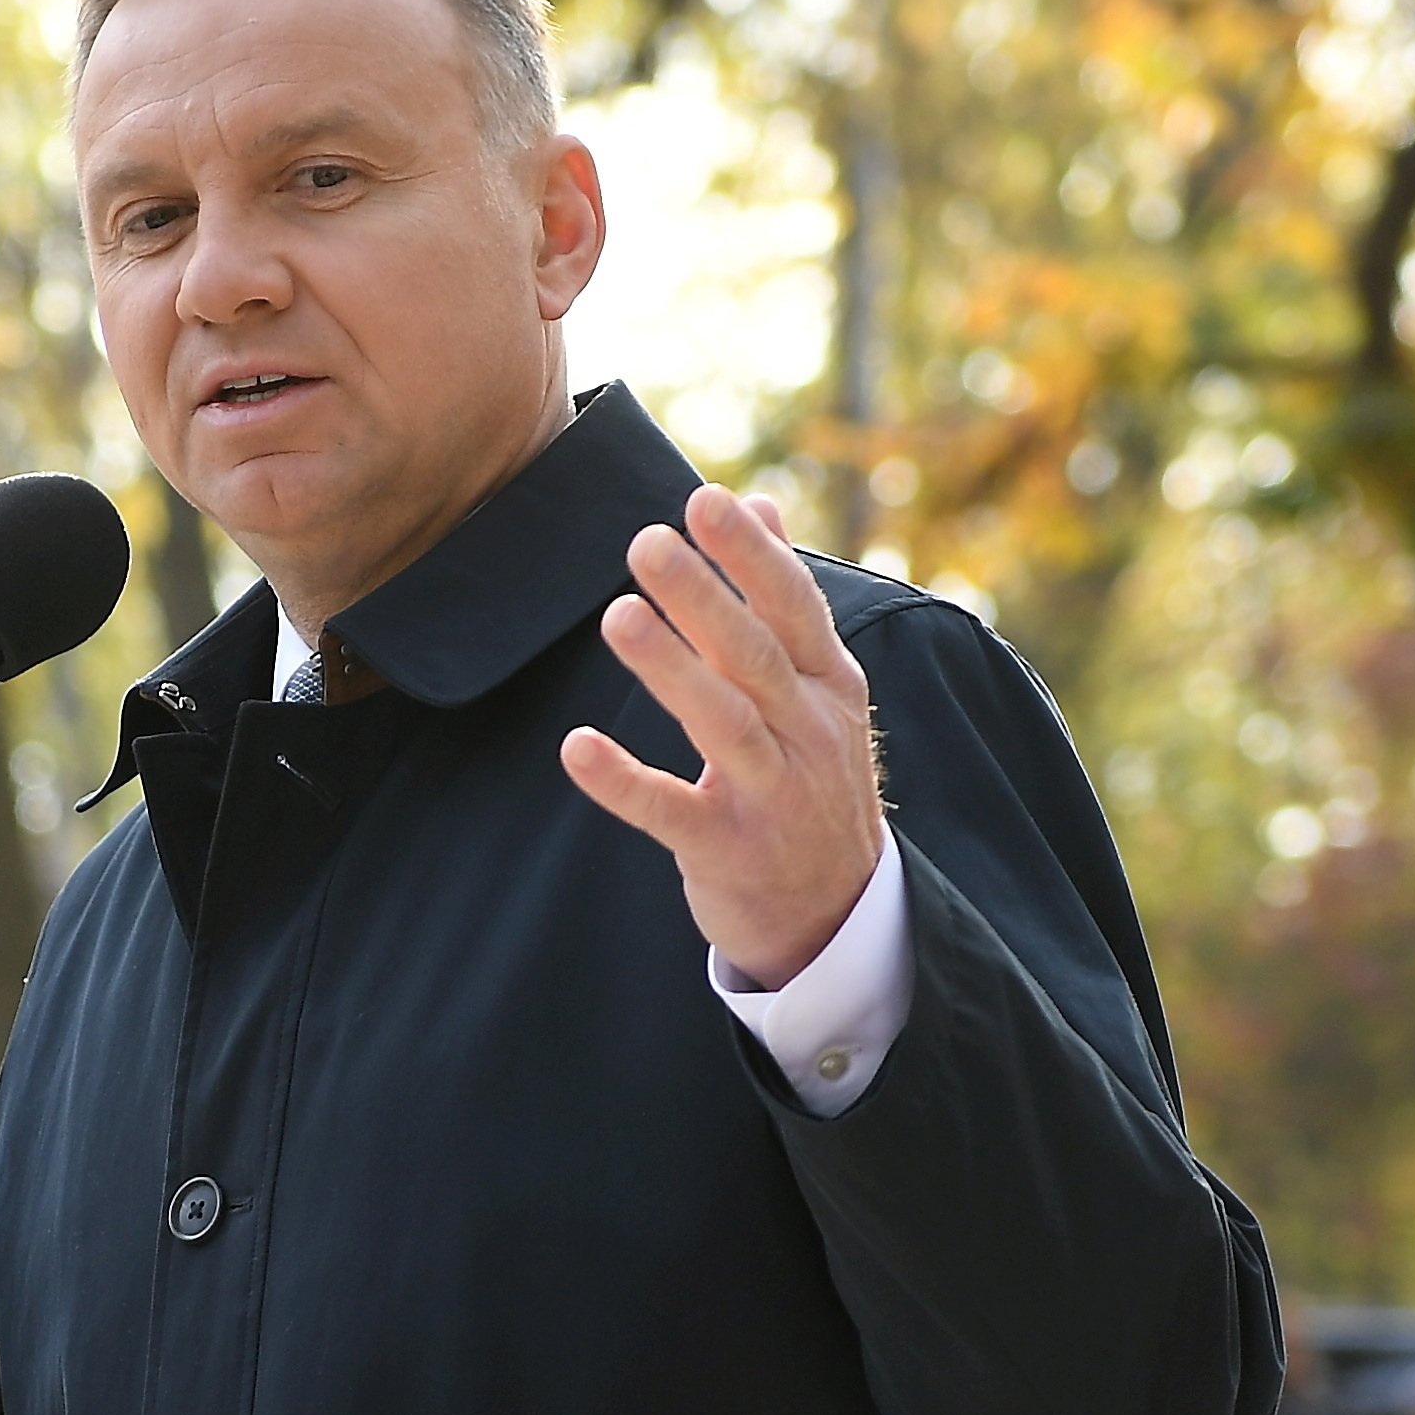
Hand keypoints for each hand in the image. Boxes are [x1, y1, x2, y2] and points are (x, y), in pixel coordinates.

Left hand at [560, 482, 883, 986]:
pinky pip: (671, 812)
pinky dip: (624, 781)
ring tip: (618, 616)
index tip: (706, 499)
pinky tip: (577, 748)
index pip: (793, 608)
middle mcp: (808, 736)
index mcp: (828, 687)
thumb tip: (759, 504)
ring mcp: (770, 796)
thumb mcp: (818, 691)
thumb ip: (783, 601)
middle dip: (704, 596)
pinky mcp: (726, 851)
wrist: (836, 915)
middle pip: (754, 656)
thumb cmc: (811, 781)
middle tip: (646, 542)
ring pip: (723, 723)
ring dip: (670, 670)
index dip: (751, 555)